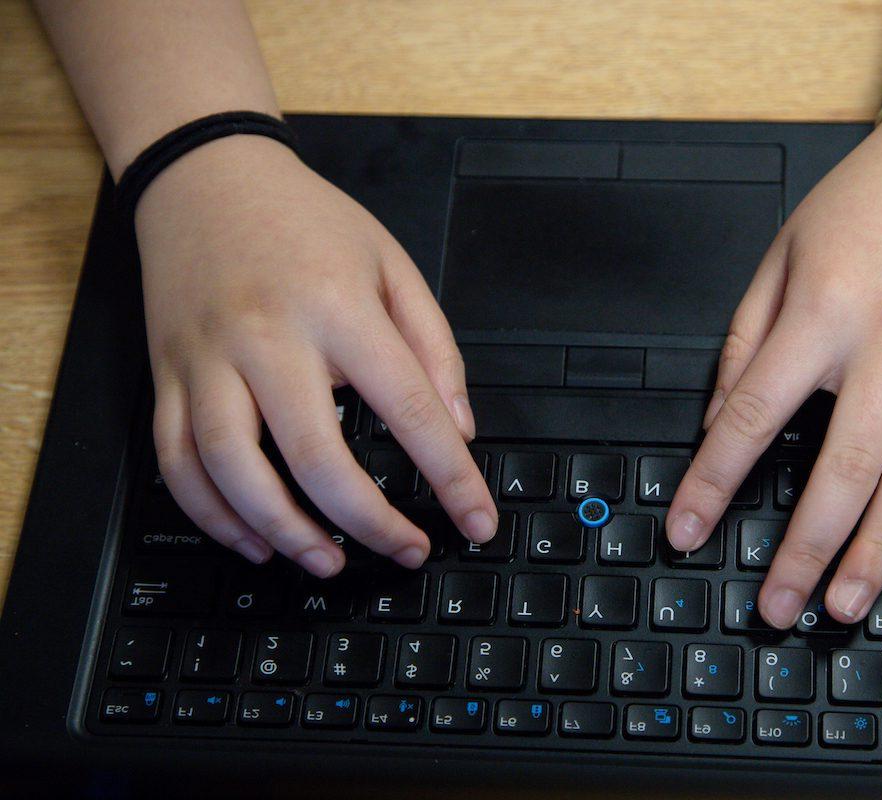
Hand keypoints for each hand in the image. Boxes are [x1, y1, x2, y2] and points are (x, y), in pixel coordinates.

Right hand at [138, 135, 496, 576]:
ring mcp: (207, 359)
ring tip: (327, 562)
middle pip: (316, 456)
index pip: (409, 408)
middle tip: (405, 550)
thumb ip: (434, 347)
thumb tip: (459, 429)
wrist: (205, 177)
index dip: (451, 477)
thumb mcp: (393, 264)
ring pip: (232, 471)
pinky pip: (176, 462)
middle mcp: (268, 337)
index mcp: (338, 306)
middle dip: (369, 523)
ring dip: (283, 532)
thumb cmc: (305, 221)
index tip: (475, 520)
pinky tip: (253, 539)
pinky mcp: (166, 375)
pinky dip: (212, 515)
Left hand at [666, 107, 881, 626]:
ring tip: (843, 603)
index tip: (687, 529)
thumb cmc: (869, 202)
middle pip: (844, 466)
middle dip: (806, 547)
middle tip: (779, 604)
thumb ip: (743, 342)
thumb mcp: (781, 254)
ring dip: (875, 550)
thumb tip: (713, 422)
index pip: (753, 413)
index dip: (713, 481)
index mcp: (824, 309)